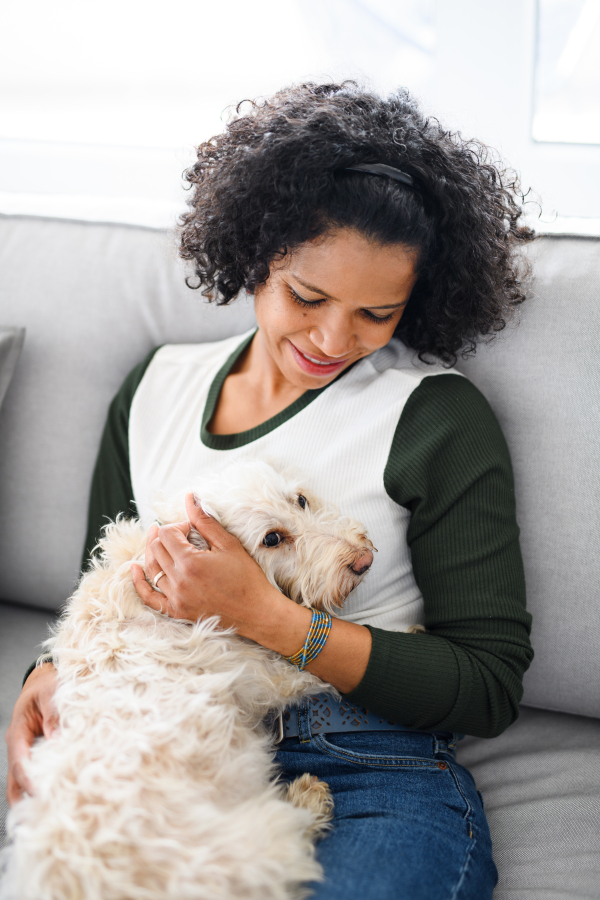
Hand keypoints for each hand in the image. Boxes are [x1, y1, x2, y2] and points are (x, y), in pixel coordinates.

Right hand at [5, 662, 57, 805]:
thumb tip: (56, 739)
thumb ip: (53, 715)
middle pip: (15, 782)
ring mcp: (26, 755)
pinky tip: (55, 802)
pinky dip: (41, 790)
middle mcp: (19, 748)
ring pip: (22, 784)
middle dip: (26, 801)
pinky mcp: (37, 757)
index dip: (28, 781)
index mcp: (18, 733)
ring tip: (46, 819)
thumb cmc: (46, 686)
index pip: (20, 763)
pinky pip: (35, 777)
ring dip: (31, 800)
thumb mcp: (50, 693)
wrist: (44, 682)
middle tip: (41, 819)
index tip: (40, 795)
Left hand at [131, 494, 281, 635]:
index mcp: (190, 562)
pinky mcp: (177, 611)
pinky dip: (139, 583)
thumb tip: (190, 498)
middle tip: (180, 533)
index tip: (191, 529)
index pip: (167, 534)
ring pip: (151, 569)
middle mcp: (178, 581)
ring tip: (159, 542)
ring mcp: (176, 598)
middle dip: (164, 536)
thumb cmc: (247, 577)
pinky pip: (150, 598)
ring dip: (153, 553)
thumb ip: (205, 521)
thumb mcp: (228, 545)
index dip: (177, 526)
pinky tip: (134, 569)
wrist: (256, 612)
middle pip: (156, 549)